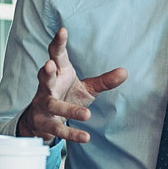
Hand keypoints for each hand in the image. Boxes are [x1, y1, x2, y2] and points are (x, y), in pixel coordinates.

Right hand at [19, 27, 127, 143]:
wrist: (42, 121)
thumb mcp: (86, 88)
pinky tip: (86, 137)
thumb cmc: (66, 96)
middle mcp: (47, 86)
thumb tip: (125, 72)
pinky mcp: (44, 123)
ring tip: (86, 114)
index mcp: (59, 73)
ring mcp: (43, 105)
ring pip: (53, 105)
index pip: (57, 55)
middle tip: (49, 64)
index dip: (58, 43)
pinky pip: (58, 129)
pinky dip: (72, 134)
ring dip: (68, 109)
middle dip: (46, 71)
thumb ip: (104, 81)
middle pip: (45, 76)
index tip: (62, 30)